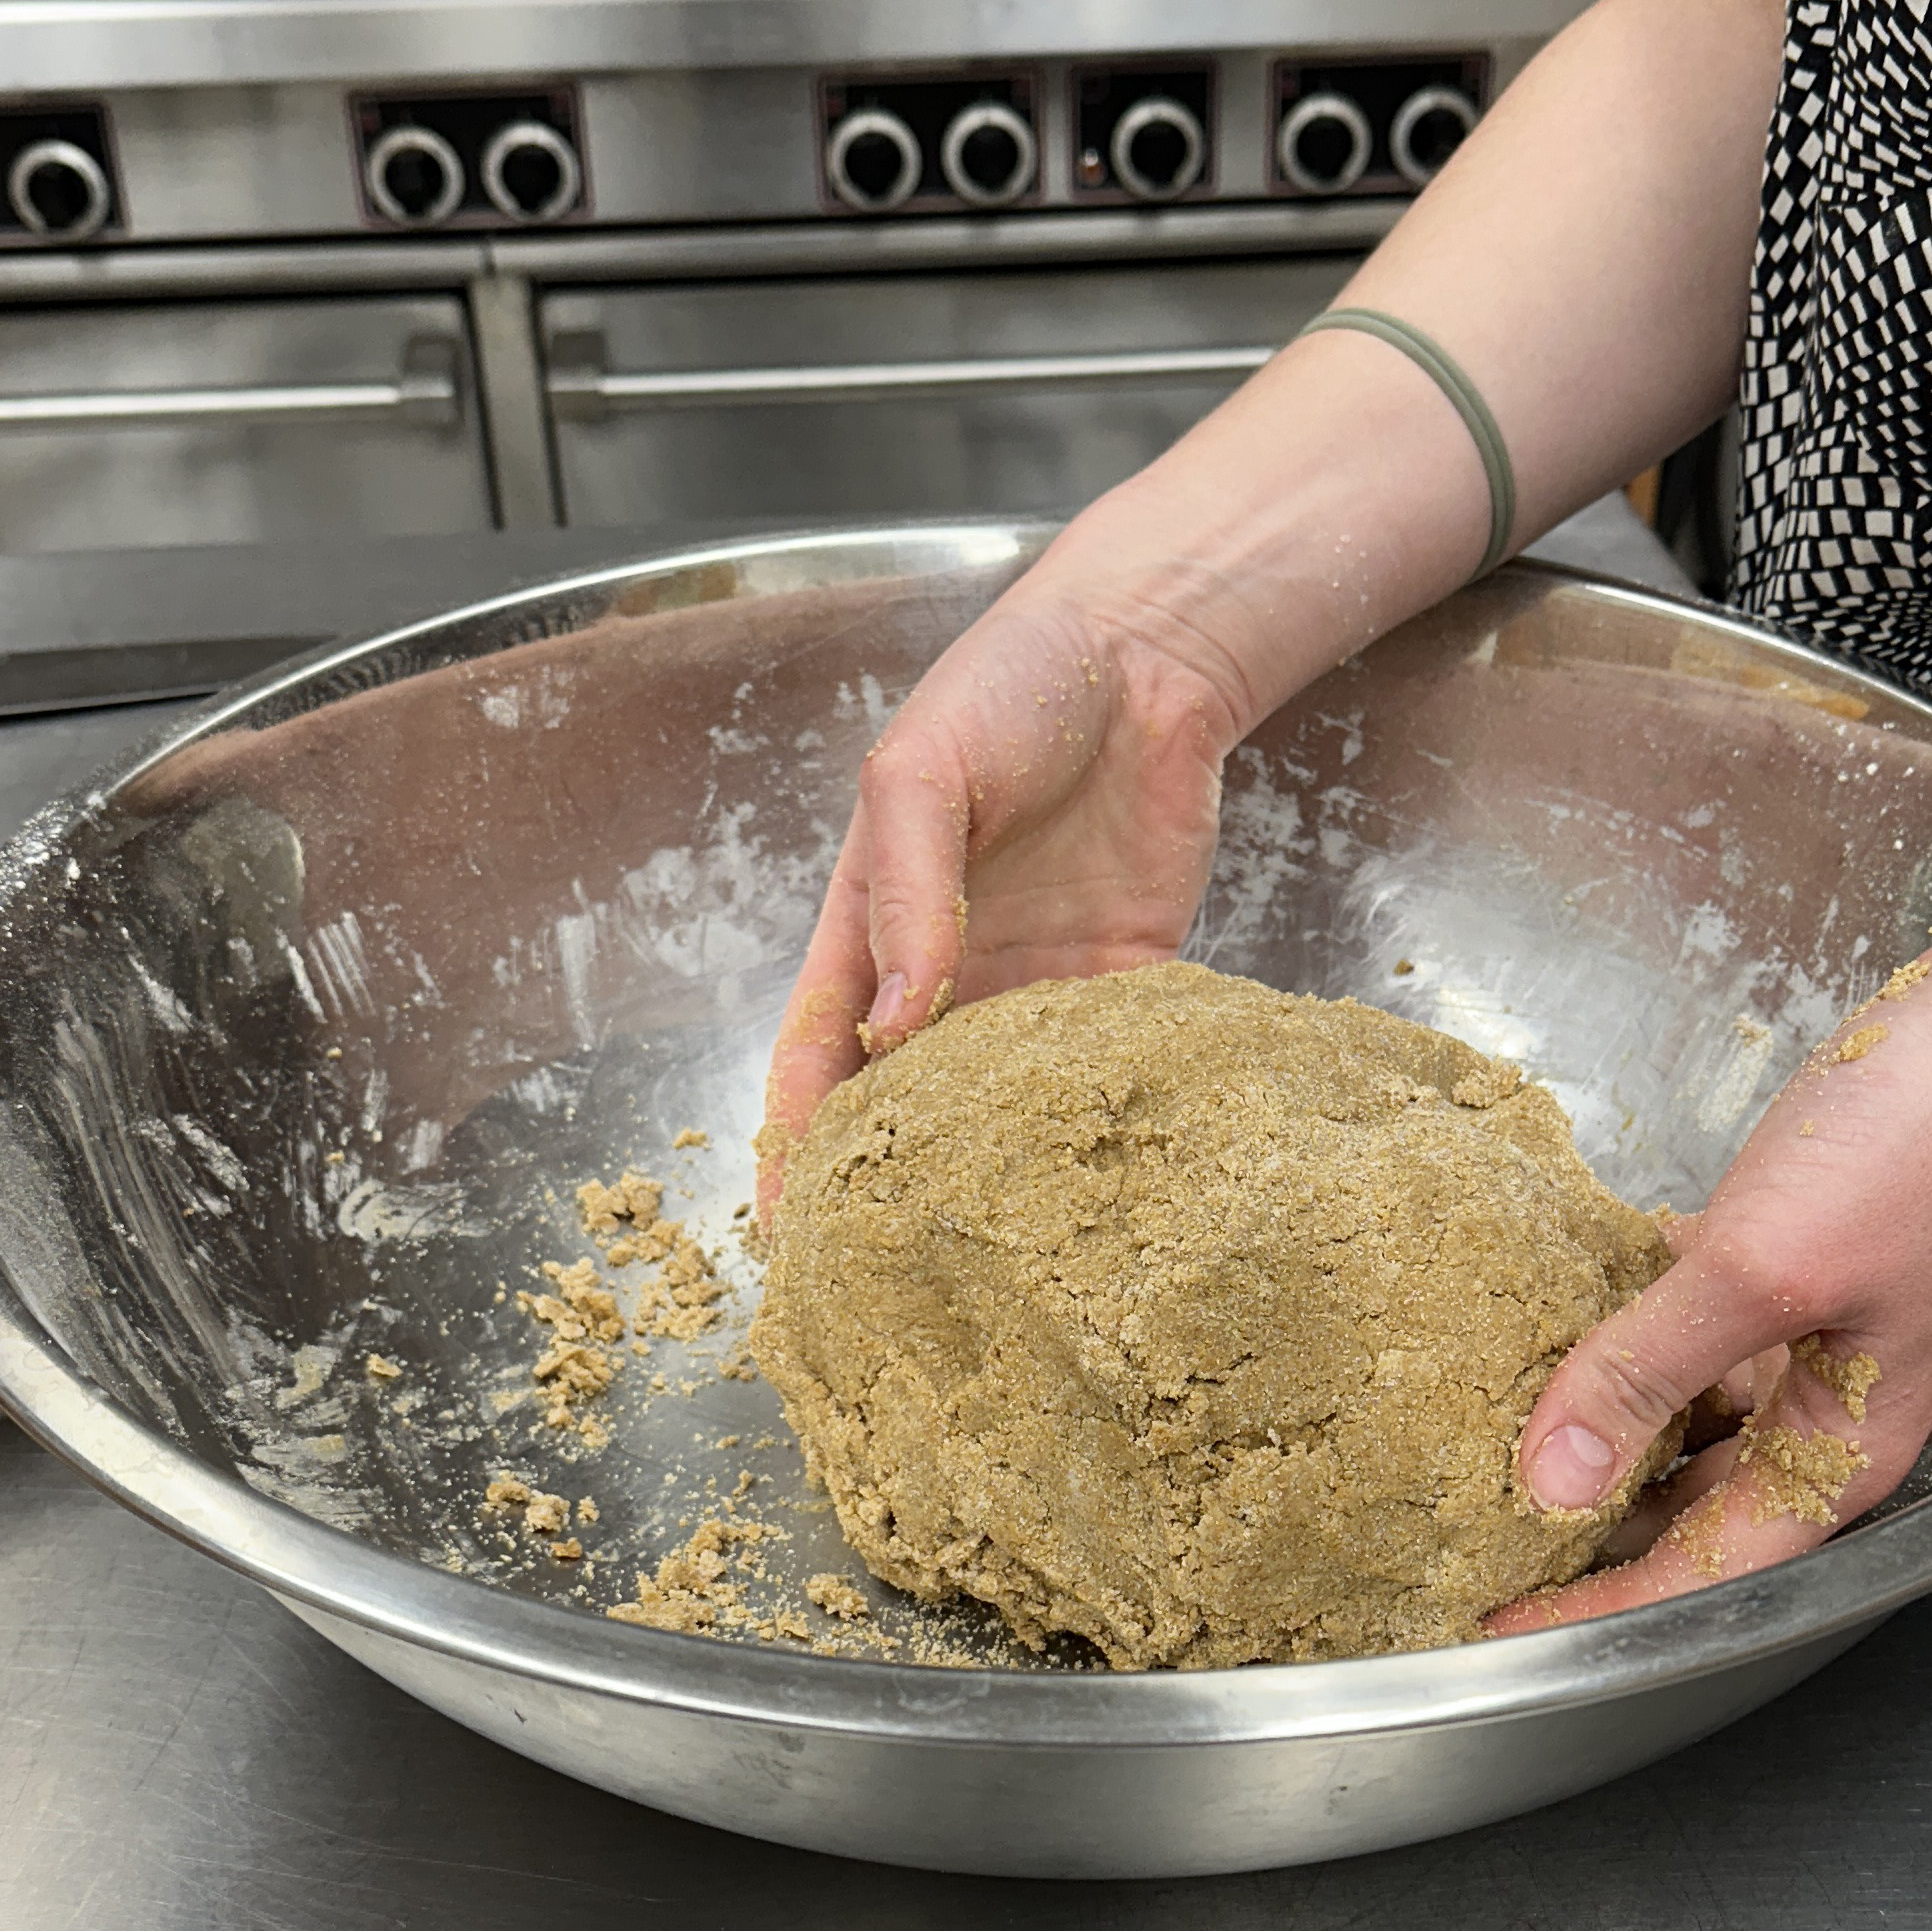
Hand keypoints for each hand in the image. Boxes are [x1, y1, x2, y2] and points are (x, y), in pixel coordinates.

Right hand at [759, 578, 1247, 1200]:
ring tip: (995, 1257)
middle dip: (890, 1185)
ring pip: (1006, 1105)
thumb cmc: (1007, 684)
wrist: (1146, 652)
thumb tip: (897, 1022)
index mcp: (871, 925)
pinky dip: (1106, 1118)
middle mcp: (949, 972)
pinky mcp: (1129, 980)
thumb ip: (908, 893)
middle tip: (886, 1278)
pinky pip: (1110, 1067)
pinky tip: (1108, 1179)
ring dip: (999, 1171)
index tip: (785, 1227)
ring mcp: (1039, 983)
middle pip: (908, 1103)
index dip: (796, 1141)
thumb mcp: (922, 773)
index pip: (819, 1054)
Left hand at [1489, 892, 1931, 1629]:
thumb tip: (1552, 1479)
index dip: (1594, 1601)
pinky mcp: (1804, 1240)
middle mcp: (1826, 1401)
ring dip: (1602, 1404)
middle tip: (1472, 1523)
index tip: (1494, 1616)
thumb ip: (1652, 1373)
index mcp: (1834, 1448)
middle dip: (1587, 1515)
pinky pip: (1699, 1304)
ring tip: (1488, 1413)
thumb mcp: (1767, 1271)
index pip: (1697, 1566)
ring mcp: (1818, 1319)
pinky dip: (1634, 1307)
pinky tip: (1563, 1290)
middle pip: (1686, 1493)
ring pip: (1687, 1396)